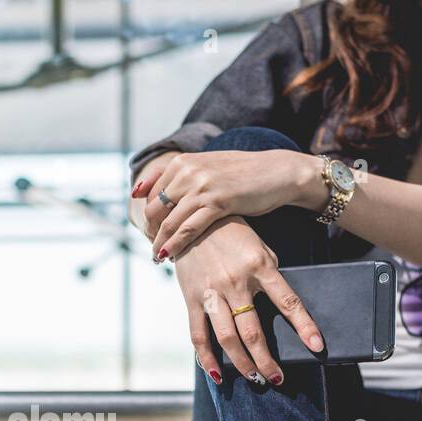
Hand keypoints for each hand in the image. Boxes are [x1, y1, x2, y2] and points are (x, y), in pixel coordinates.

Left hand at [135, 150, 322, 260]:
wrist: (276, 172)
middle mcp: (188, 171)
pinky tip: (169, 257)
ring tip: (157, 258)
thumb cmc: (241, 174)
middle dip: (150, 232)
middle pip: (154, 209)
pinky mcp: (218, 202)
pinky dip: (176, 245)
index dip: (147, 217)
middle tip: (153, 248)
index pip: (150, 193)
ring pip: (169, 222)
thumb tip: (145, 192)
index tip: (148, 233)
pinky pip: (188, 229)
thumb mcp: (207, 167)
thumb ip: (180, 177)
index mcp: (182, 162)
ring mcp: (202, 187)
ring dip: (160, 243)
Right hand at [173, 216, 323, 386]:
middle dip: (266, 360)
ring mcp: (211, 292)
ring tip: (254, 379)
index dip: (304, 326)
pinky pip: (197, 335)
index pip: (288, 302)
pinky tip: (216, 374)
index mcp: (260, 266)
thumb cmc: (232, 234)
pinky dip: (206, 358)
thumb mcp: (259, 247)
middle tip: (276, 379)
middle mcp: (235, 282)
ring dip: (241, 364)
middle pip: (253, 331)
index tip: (316, 347)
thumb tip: (282, 307)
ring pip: (227, 338)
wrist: (191, 219)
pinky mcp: (191, 298)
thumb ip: (269, 275)